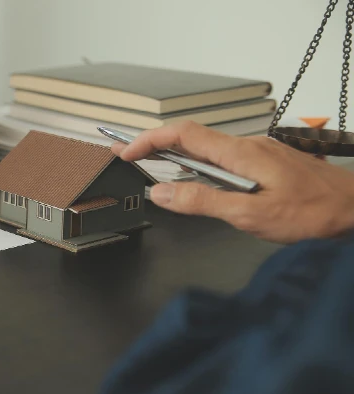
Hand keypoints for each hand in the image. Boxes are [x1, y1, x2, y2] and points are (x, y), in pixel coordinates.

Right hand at [111, 121, 353, 243]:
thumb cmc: (311, 212)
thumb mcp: (249, 214)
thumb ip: (202, 201)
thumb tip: (162, 193)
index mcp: (238, 153)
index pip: (182, 135)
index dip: (149, 140)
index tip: (126, 152)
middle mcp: (246, 146)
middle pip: (189, 137)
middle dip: (153, 144)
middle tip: (125, 153)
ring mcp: (256, 152)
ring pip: (206, 148)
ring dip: (174, 155)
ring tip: (149, 165)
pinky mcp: (263, 162)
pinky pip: (222, 157)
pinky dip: (197, 163)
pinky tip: (193, 178)